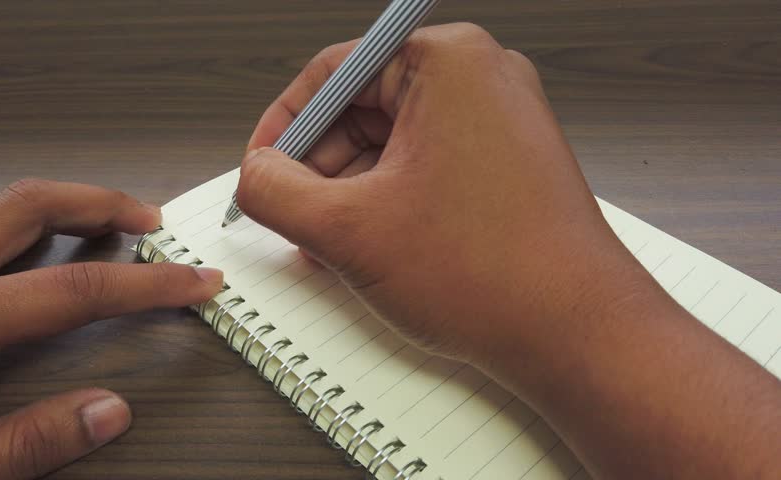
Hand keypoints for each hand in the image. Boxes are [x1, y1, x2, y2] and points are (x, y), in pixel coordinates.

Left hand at [0, 179, 221, 479]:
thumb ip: (18, 446)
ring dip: (63, 206)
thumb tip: (108, 413)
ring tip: (107, 223)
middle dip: (103, 204)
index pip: (74, 290)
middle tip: (152, 220)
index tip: (198, 280)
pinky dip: (21, 223)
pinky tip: (34, 251)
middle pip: (32, 206)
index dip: (149, 284)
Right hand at [236, 23, 780, 479]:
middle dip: (319, 169)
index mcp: (447, 62)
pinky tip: (369, 248)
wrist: (575, 336)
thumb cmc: (492, 274)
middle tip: (292, 214)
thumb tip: (253, 176)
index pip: (334, 73)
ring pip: (393, 145)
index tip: (261, 166)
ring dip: (350, 193)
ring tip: (331, 244)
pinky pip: (426, 168)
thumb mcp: (348, 229)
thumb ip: (275, 192)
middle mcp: (481, 80)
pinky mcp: (507, 164)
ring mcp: (500, 122)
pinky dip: (389, 203)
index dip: (284, 126)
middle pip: (363, 109)